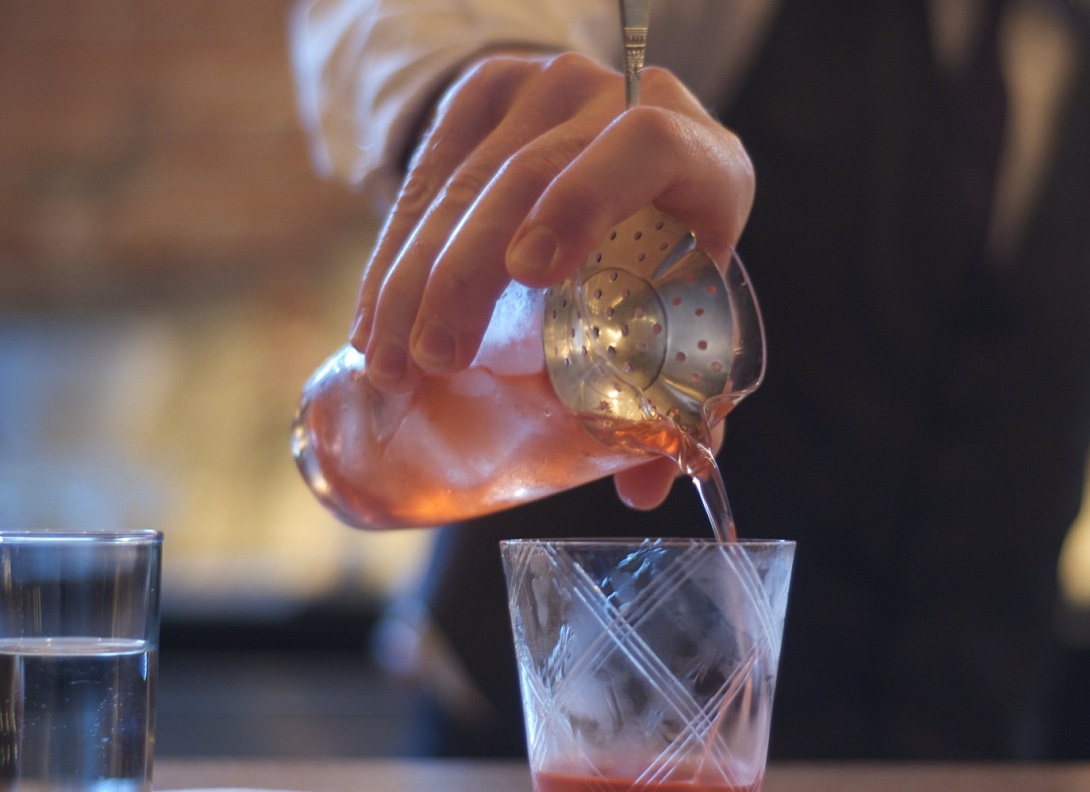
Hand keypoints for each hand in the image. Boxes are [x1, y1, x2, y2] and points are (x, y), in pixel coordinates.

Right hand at [354, 50, 753, 508]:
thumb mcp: (692, 299)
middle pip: (526, 177)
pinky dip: (394, 250)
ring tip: (388, 360)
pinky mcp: (486, 89)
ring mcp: (547, 87)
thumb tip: (643, 490)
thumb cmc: (671, 244)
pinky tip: (376, 313)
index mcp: (699, 158)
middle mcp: (620, 101)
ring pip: (461, 181)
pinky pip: (424, 169)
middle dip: (463, 276)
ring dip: (411, 276)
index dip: (582, 204)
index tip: (528, 276)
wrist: (626, 146)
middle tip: (431, 363)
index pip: (643, 148)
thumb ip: (684, 392)